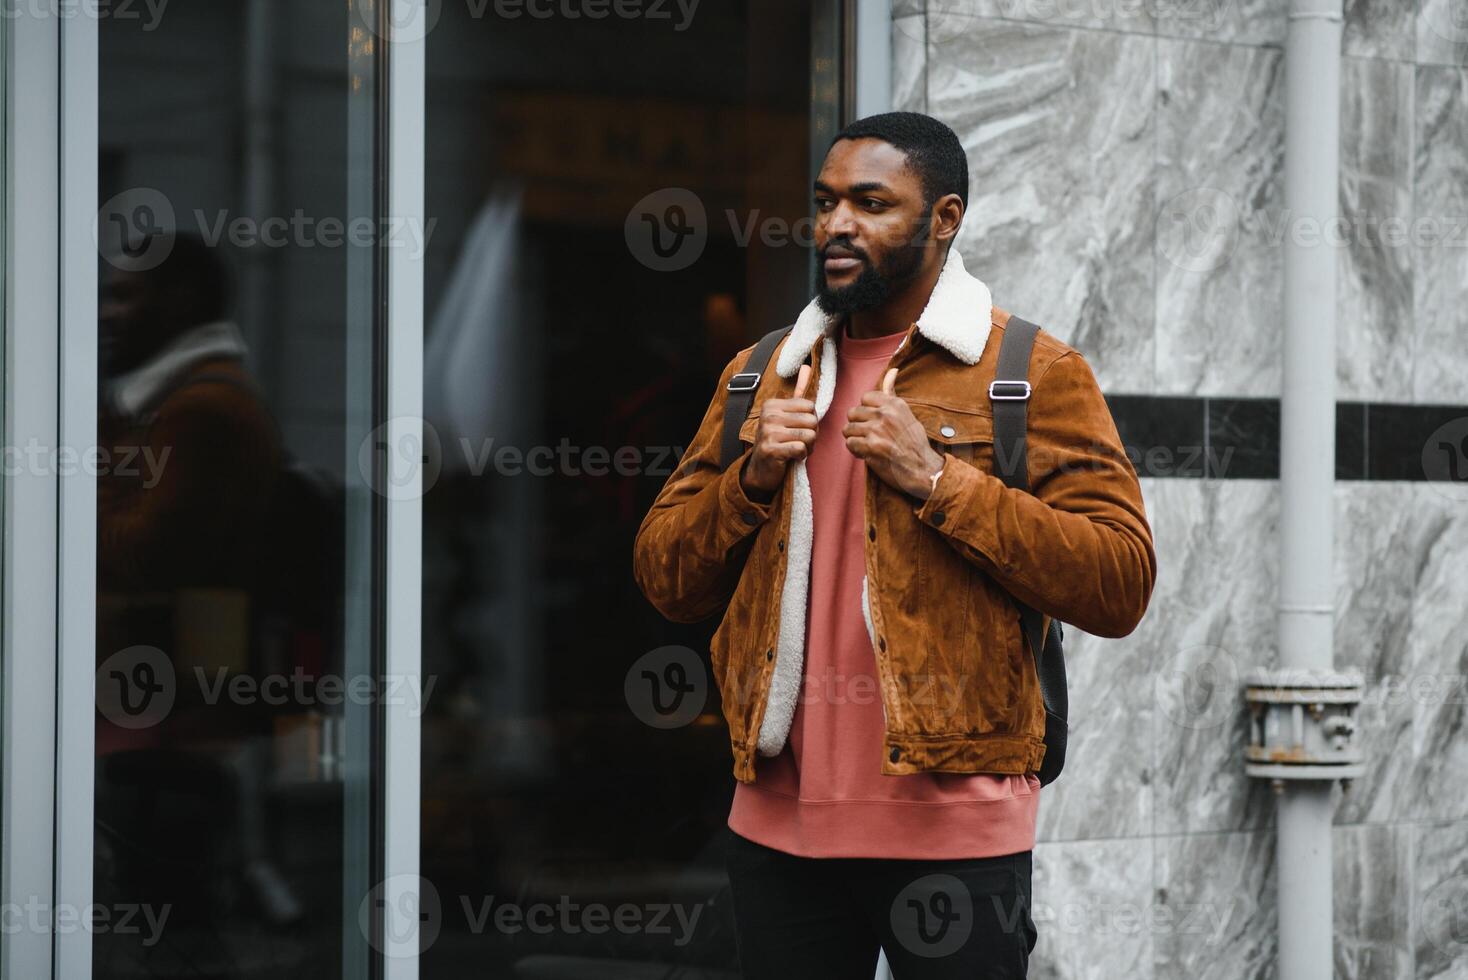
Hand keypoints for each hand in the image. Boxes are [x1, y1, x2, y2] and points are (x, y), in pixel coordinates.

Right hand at [740, 362, 817, 499]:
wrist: (760, 470)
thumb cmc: (777, 441)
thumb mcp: (786, 415)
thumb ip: (798, 392)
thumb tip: (808, 366)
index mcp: (773, 404)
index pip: (810, 407)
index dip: (811, 421)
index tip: (798, 430)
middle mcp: (768, 415)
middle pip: (812, 421)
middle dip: (811, 436)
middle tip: (798, 442)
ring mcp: (768, 432)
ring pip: (810, 435)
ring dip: (808, 447)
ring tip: (796, 450)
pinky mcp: (771, 449)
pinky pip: (801, 449)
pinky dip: (801, 456)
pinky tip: (791, 458)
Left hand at [843, 368, 945, 498]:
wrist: (923, 469)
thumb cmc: (915, 443)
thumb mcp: (907, 414)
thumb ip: (892, 394)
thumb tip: (892, 370)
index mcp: (894, 404)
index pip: (865, 398)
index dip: (866, 412)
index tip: (874, 422)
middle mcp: (885, 414)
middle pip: (853, 413)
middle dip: (857, 425)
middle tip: (869, 435)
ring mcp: (877, 430)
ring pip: (848, 429)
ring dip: (855, 439)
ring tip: (868, 445)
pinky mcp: (871, 447)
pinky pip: (850, 444)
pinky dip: (856, 451)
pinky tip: (868, 453)